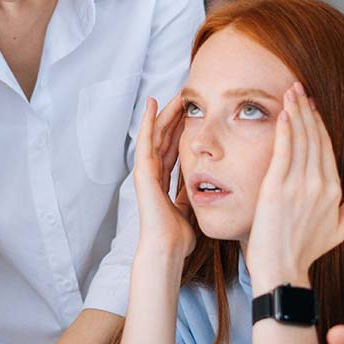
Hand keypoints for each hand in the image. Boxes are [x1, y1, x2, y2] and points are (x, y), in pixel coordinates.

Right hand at [134, 96, 194, 259]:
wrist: (167, 249)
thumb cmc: (178, 237)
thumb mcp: (189, 210)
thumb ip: (190, 195)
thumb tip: (200, 186)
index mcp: (163, 183)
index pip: (172, 149)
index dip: (181, 131)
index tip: (192, 114)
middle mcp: (153, 174)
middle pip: (164, 138)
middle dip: (174, 117)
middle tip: (186, 96)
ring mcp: (145, 172)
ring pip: (155, 135)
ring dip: (164, 113)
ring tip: (174, 94)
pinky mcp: (142, 172)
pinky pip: (145, 141)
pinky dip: (148, 122)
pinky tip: (152, 104)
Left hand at [245, 83, 343, 291]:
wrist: (282, 268)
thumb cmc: (307, 250)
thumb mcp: (341, 228)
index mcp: (335, 189)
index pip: (327, 147)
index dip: (318, 123)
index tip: (311, 105)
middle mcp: (320, 183)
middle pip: (314, 137)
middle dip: (306, 109)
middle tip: (299, 88)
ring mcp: (298, 184)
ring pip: (299, 139)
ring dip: (294, 111)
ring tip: (289, 92)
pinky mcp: (276, 187)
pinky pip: (283, 150)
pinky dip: (284, 129)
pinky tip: (282, 112)